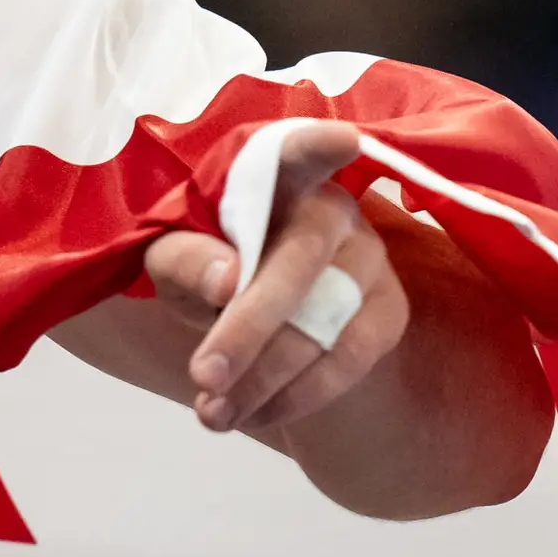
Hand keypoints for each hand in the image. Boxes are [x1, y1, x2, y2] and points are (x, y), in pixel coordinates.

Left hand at [139, 122, 404, 436]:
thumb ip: (187, 259)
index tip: (342, 141)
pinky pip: (349, 361)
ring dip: (266, 378)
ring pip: (326, 322)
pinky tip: (251, 415)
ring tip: (212, 414)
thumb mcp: (170, 258)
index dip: (320, 145)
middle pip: (301, 259)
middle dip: (250, 327)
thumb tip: (227, 281)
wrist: (251, 315)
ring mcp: (369, 260)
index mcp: (274, 177)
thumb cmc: (206, 263)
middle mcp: (334, 209)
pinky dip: (297, 397)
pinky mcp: (387, 312)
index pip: (299, 150)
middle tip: (203, 376)